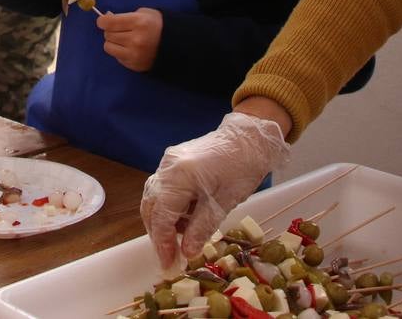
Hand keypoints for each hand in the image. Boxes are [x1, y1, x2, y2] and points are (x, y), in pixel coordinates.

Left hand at [97, 8, 162, 71]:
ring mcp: (134, 54)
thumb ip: (125, 15)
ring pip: (108, 47)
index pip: (109, 23)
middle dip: (110, 30)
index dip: (102, 21)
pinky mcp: (133, 64)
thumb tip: (107, 18)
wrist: (175, 46)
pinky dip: (119, 51)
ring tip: (123, 39)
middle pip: (108, 34)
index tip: (103, 21)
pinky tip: (129, 48)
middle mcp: (135, 39)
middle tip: (118, 29)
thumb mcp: (144, 13)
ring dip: (113, 42)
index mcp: (139, 23)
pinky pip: (116, 56)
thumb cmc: (157, 25)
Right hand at [140, 110, 292, 270]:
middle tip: (170, 256)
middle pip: (151, 206)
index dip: (163, 243)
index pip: (161, 216)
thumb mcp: (224, 203)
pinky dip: (170, 207)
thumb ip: (201, 228)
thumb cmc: (242, 168)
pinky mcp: (174, 160)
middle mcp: (167, 167)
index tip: (168, 264)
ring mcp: (168, 161)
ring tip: (182, 238)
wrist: (250, 136)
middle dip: (158, 234)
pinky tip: (186, 218)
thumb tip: (186, 253)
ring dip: (164, 221)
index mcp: (179, 177)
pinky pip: (164, 188)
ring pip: (155, 197)